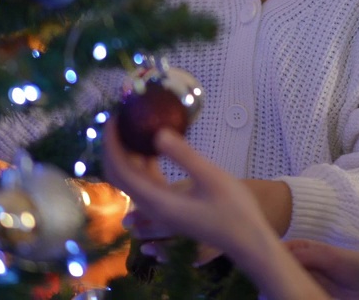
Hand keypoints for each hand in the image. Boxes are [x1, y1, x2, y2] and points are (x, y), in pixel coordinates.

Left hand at [102, 123, 331, 299]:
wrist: (246, 239)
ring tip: (135, 126)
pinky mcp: (169, 206)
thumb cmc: (233, 209)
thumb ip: (184, 155)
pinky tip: (154, 145)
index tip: (114, 119)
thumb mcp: (211, 177)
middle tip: (120, 119)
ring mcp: (160, 208)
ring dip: (128, 153)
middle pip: (119, 175)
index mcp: (158, 201)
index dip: (112, 144)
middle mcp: (153, 207)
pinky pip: (146, 182)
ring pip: (132, 178)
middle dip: (114, 147)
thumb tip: (157, 133)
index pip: (121, 171)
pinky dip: (143, 162)